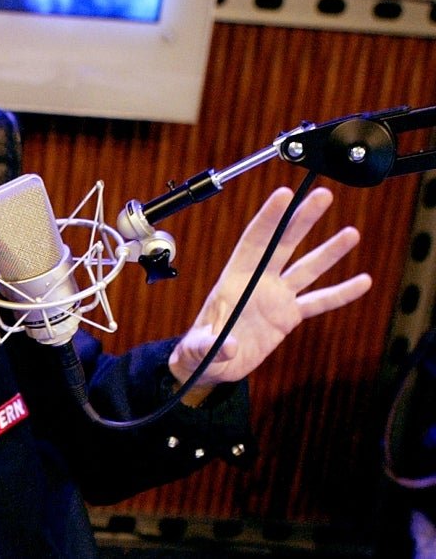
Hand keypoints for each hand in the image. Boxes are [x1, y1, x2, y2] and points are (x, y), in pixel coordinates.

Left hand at [169, 187, 371, 404]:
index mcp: (234, 279)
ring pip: (306, 269)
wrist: (210, 366)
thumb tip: (229, 346)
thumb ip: (210, 344)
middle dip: (302, 219)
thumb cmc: (197, 351)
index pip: (254, 241)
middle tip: (322, 195)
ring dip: (329, 252)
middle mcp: (258, 282)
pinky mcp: (288, 316)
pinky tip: (363, 281)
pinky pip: (318, 302)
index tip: (284, 194)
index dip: (269, 218)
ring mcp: (275, 297)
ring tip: (351, 233)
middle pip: (284, 244)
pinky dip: (341, 293)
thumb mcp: (198, 348)